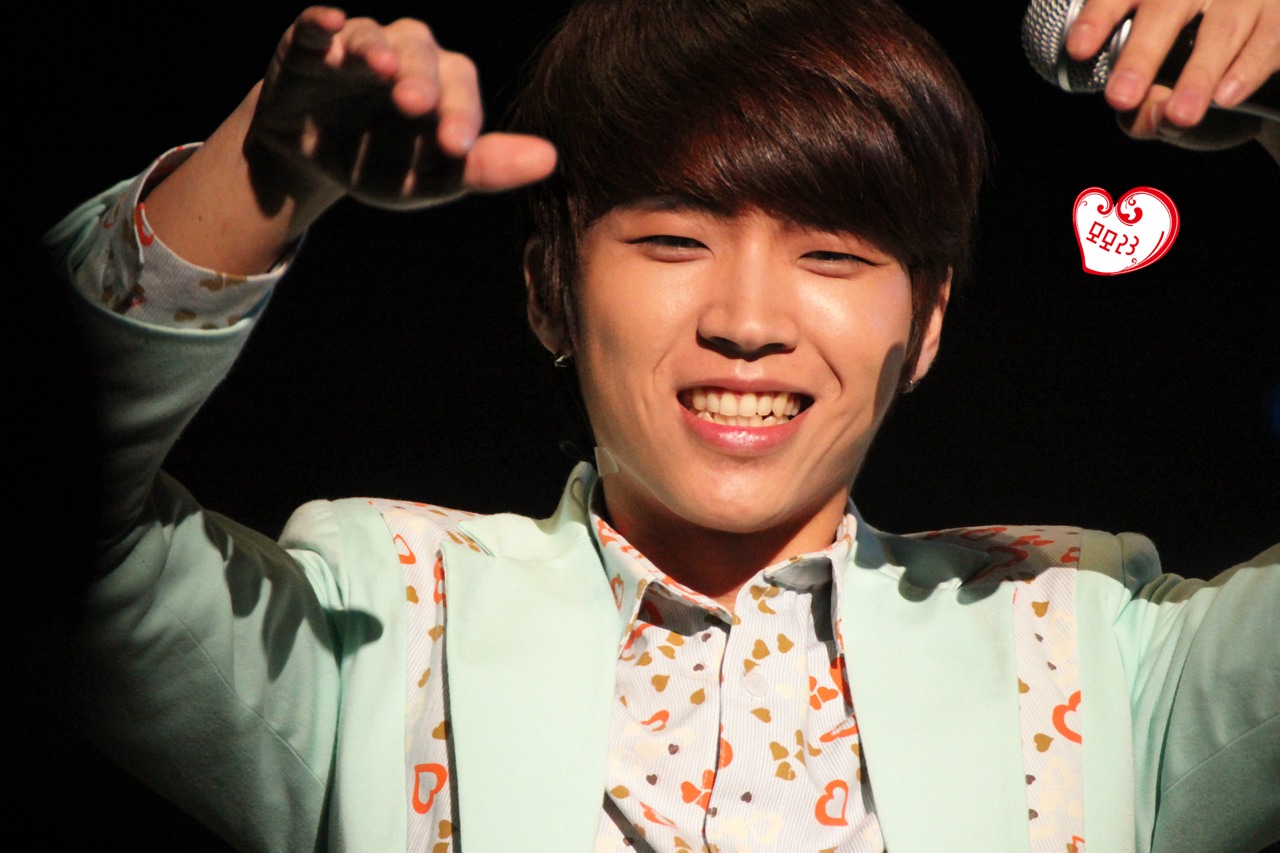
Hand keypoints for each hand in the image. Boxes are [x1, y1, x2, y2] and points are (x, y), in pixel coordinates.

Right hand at [249, 7, 556, 209]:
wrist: (316, 160)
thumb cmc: (386, 162)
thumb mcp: (435, 175)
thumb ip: (488, 167)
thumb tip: (551, 159)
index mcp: (443, 83)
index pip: (460, 90)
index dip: (460, 115)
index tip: (458, 147)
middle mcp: (406, 55)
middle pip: (421, 54)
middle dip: (420, 79)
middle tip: (418, 106)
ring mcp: (356, 46)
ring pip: (372, 36)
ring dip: (376, 48)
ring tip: (381, 68)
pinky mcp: (308, 45)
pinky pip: (312, 26)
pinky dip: (318, 22)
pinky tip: (328, 21)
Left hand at [1065, 0, 1278, 154]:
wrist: (1261, 41)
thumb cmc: (1193, 61)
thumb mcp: (1161, 79)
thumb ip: (1143, 106)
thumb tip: (1146, 118)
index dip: (1098, 19)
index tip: (1077, 49)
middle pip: (1166, 8)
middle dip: (1141, 54)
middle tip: (1121, 97)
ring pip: (1222, 27)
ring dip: (1199, 74)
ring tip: (1179, 115)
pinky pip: (1269, 38)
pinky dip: (1248, 68)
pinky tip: (1226, 96)